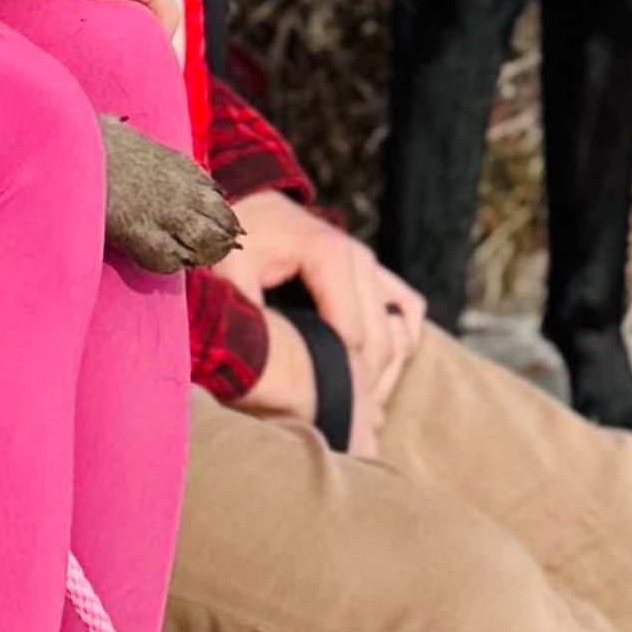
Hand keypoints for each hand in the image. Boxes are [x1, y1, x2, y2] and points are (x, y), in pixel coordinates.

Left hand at [225, 185, 427, 459]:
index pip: (352, 334)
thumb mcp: (225, 272)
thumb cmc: (227, 239)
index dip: (338, 380)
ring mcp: (369, 264)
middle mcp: (358, 258)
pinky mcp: (371, 272)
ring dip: (384, 376)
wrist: (238, 201)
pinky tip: (378, 378)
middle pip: (379, 340)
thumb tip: (257, 364)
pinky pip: (407, 312)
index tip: (316, 414)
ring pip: (398, 331)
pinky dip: (401, 345)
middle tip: (339, 429)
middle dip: (361, 387)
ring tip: (358, 415)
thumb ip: (243, 313)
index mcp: (328, 253)